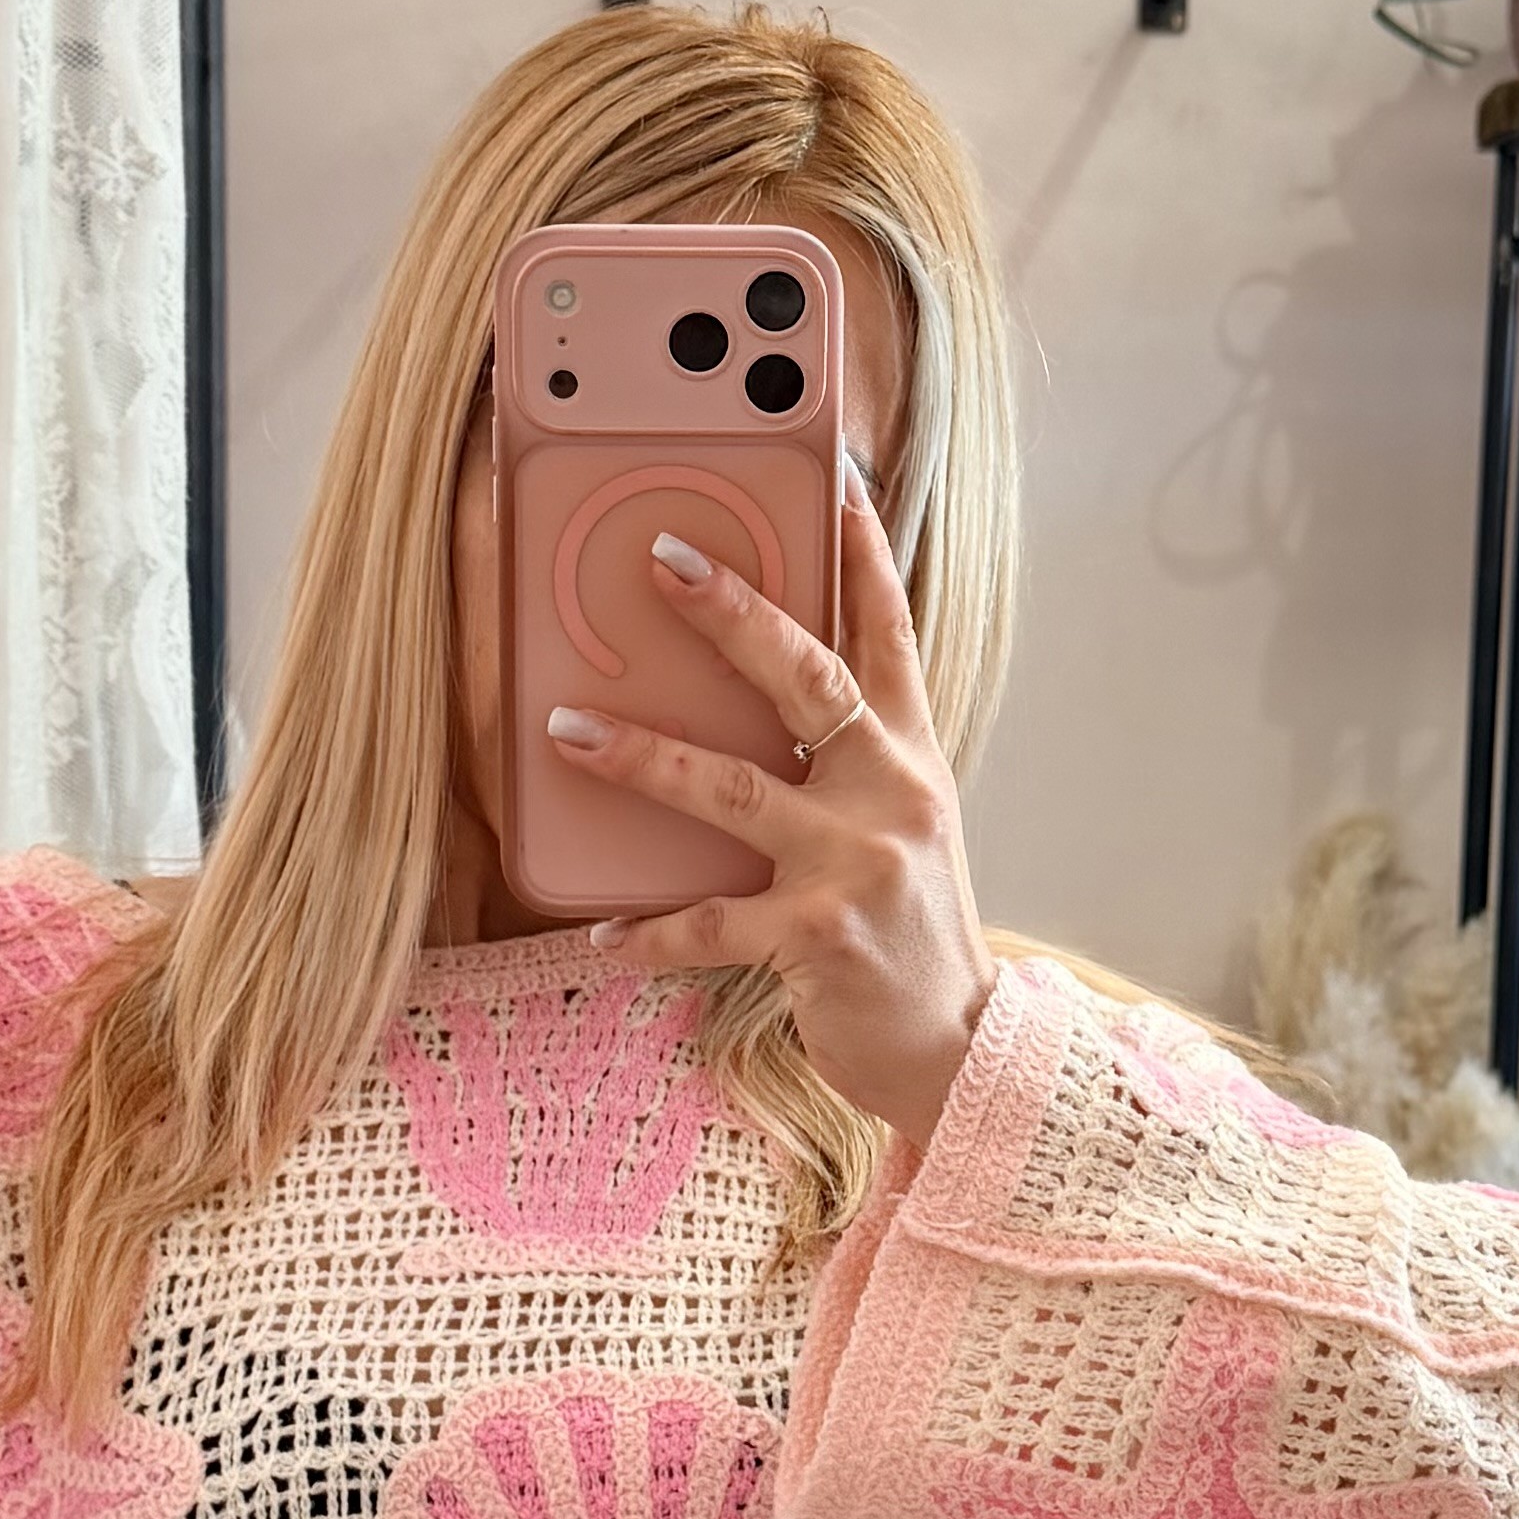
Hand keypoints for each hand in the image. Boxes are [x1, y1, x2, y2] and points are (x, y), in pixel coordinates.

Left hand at [544, 469, 998, 1147]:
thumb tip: (759, 708)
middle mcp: (888, 793)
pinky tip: (603, 935)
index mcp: (909, 755)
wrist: (952, 1046)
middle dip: (730, 611)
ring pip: (729, 788)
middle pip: (803, 677)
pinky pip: (707, 923)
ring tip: (565, 729)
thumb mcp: (901, 828)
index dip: (861, 550)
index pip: (887, 632)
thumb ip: (848, 763)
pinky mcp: (814, 935)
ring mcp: (852, 863)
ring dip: (640, 756)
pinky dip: (649, 932)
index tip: (832, 472)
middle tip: (660, 559)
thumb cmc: (908, 930)